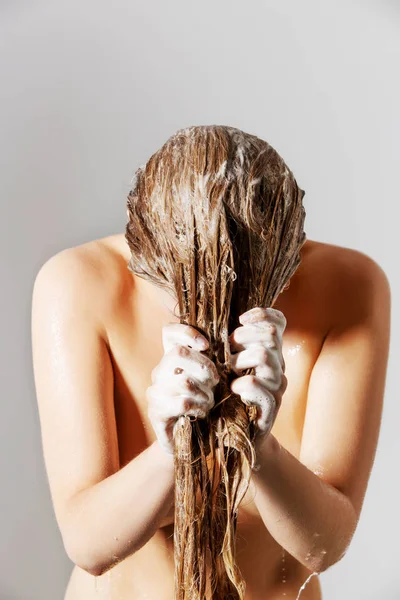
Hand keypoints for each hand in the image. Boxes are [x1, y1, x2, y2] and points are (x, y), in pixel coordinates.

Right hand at [146, 323, 219, 455]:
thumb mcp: (213, 379)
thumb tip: (224, 343)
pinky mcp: (156, 412)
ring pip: (183, 381)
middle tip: (216, 381)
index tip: (206, 345)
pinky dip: (198, 408)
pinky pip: (182, 403)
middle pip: (177, 353)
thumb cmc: (208, 405)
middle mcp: (160, 371)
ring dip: (205, 393)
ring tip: (210, 402)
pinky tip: (202, 414)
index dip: (186, 332)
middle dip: (204, 366)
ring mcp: (154, 391)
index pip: (169, 332)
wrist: (194, 442)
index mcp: (173, 358)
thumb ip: (213, 360)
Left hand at [228, 307, 287, 445]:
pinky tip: (233, 389)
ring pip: (265, 356)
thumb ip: (230, 344)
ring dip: (239, 360)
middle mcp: (278, 366)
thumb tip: (218, 321)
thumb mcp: (227, 365)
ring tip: (228, 371)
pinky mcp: (271, 406)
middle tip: (228, 351)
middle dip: (244, 337)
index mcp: (270, 352)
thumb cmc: (226, 394)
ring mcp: (277, 386)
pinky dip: (242, 385)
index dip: (263, 314)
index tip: (241, 319)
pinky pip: (257, 385)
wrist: (234, 433)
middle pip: (271, 335)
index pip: (278, 323)